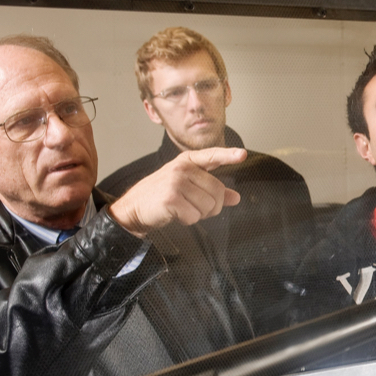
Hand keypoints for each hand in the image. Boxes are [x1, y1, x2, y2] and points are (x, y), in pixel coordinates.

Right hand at [109, 147, 246, 237]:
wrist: (134, 208)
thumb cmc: (162, 196)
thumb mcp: (189, 188)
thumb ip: (213, 191)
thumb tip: (236, 197)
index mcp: (188, 162)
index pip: (212, 156)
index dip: (228, 156)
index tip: (242, 155)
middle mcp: (182, 168)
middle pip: (217, 191)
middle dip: (211, 206)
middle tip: (194, 207)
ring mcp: (176, 182)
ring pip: (208, 205)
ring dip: (199, 214)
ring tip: (183, 209)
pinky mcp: (171, 198)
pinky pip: (195, 216)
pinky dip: (188, 220)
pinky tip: (176, 214)